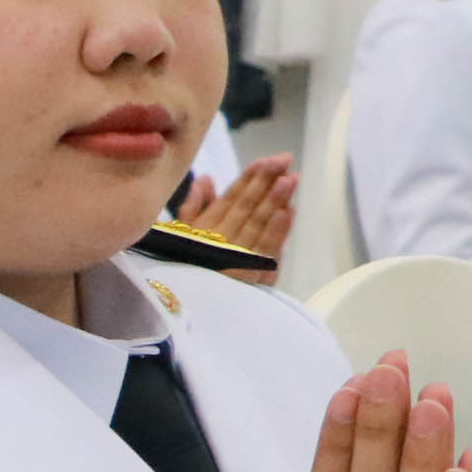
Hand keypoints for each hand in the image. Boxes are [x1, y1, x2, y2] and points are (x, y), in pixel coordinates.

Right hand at [175, 154, 295, 278]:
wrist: (187, 310)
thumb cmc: (186, 270)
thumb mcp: (182, 238)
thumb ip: (192, 208)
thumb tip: (204, 179)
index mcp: (204, 229)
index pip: (230, 198)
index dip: (249, 178)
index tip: (266, 160)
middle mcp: (220, 240)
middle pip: (246, 207)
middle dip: (265, 182)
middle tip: (284, 160)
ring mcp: (236, 258)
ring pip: (258, 224)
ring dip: (274, 201)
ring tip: (290, 180)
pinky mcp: (251, 277)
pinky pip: (265, 250)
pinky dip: (277, 231)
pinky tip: (288, 212)